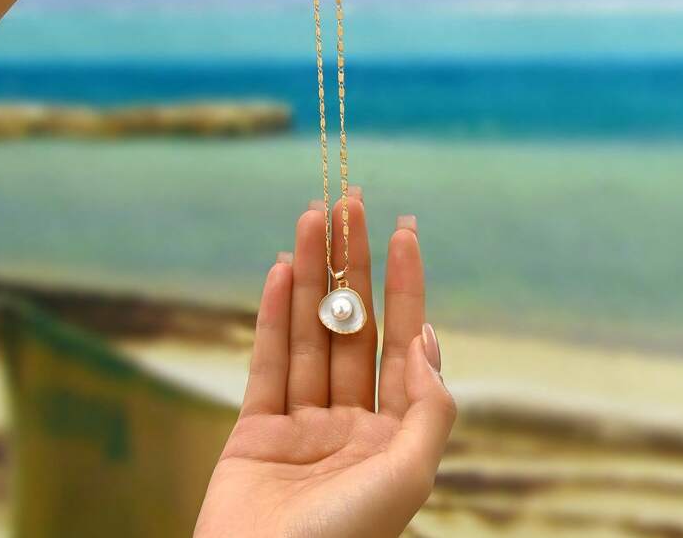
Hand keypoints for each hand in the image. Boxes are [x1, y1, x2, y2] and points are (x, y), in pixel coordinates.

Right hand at [195, 191, 455, 537]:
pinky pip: (266, 362)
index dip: (405, 284)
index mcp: (393, 436)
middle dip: (351, 264)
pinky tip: (279, 270)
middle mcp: (352, 424)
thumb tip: (426, 340)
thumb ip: (428, 407)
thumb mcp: (408, 477)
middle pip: (353, 325)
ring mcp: (302, 426)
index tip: (403, 229)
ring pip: (309, 333)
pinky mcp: (253, 433)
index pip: (402, 341)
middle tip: (347, 204)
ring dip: (309, 274)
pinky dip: (271, 315)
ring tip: (310, 217)